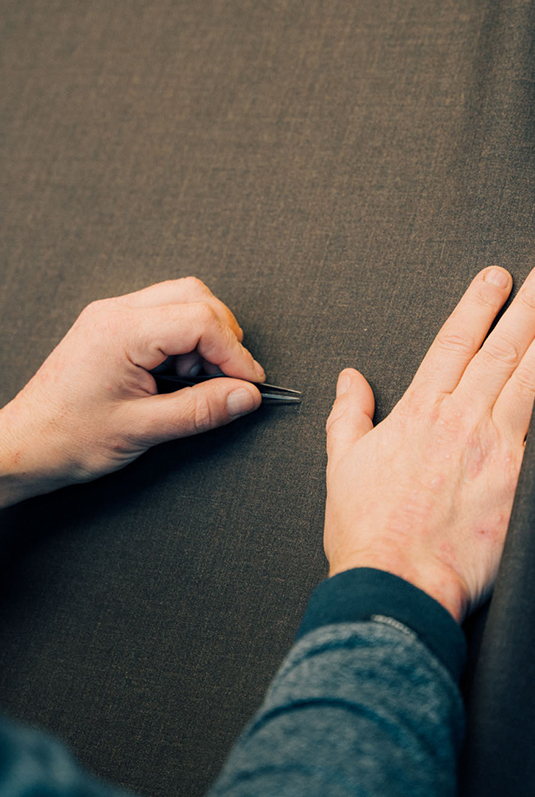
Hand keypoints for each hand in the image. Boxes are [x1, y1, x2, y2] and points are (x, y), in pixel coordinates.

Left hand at [0, 278, 264, 507]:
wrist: (26, 445)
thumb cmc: (69, 438)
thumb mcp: (143, 430)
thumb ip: (200, 410)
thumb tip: (246, 396)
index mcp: (120, 331)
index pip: (200, 321)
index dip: (235, 353)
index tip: (250, 385)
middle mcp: (116, 312)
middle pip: (196, 298)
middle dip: (224, 338)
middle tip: (227, 381)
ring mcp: (113, 316)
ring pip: (183, 300)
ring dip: (205, 337)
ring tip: (196, 380)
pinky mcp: (114, 327)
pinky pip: (165, 315)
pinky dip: (185, 340)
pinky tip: (178, 374)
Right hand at [324, 266, 534, 622]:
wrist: (397, 581)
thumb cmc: (367, 528)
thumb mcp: (342, 462)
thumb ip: (349, 413)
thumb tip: (351, 379)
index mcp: (419, 412)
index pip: (454, 343)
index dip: (477, 305)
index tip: (495, 279)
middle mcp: (461, 421)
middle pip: (502, 351)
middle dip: (527, 308)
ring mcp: (495, 449)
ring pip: (530, 381)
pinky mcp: (516, 481)